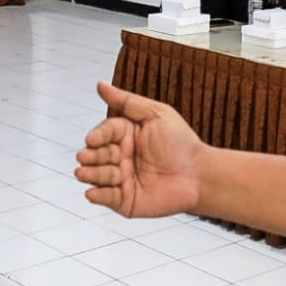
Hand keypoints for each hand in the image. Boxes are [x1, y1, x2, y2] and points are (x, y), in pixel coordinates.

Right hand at [75, 82, 205, 218]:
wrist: (200, 175)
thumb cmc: (182, 143)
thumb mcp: (155, 113)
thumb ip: (126, 101)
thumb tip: (100, 85)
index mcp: (124, 135)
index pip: (103, 133)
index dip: (97, 136)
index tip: (92, 139)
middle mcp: (120, 156)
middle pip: (96, 154)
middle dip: (89, 156)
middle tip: (86, 157)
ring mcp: (121, 179)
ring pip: (98, 176)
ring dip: (91, 174)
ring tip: (85, 173)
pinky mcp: (125, 200)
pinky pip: (107, 198)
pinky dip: (98, 196)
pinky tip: (93, 192)